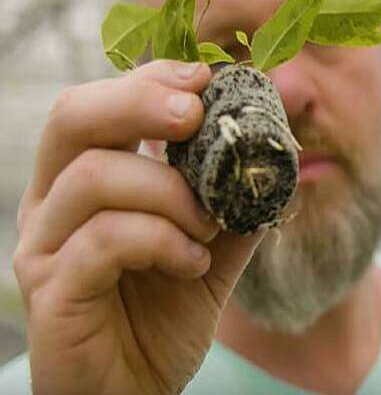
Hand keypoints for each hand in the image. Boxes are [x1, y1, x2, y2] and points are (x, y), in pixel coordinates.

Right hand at [14, 61, 265, 394]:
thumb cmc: (165, 313)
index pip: (100, 105)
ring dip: (170, 193)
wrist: (136, 389)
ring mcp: (45, 246)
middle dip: (140, 102)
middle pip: (73, 117)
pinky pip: (104, 240)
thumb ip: (235, 204)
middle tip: (193, 114)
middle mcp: (53, 203)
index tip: (206, 76)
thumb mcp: (211, 248)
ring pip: (95, 177)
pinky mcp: (52, 291)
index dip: (150, 79)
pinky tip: (194, 263)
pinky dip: (162, 241)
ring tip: (207, 227)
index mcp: (85, 181)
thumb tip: (276, 155)